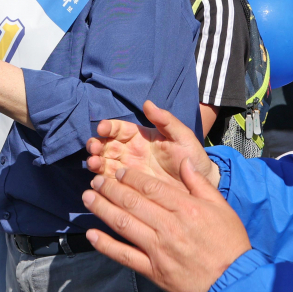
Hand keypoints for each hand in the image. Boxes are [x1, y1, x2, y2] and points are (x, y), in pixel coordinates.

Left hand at [82, 160, 251, 291]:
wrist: (234, 285)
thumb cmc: (230, 245)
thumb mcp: (222, 208)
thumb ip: (200, 183)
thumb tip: (183, 161)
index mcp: (186, 209)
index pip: (150, 187)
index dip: (130, 177)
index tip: (119, 171)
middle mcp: (169, 226)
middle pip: (132, 202)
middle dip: (110, 188)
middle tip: (96, 180)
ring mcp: (158, 250)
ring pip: (124, 224)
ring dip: (102, 209)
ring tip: (88, 198)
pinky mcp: (153, 270)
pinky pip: (124, 255)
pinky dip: (105, 245)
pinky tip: (91, 234)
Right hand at [86, 101, 218, 190]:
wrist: (199, 184)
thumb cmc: (191, 157)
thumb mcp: (182, 136)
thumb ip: (165, 120)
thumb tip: (147, 103)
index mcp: (139, 137)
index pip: (119, 129)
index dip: (108, 127)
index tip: (102, 129)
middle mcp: (129, 152)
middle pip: (106, 145)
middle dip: (96, 145)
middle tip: (93, 149)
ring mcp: (127, 170)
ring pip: (104, 163)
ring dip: (95, 162)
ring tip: (94, 164)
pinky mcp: (128, 188)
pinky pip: (111, 184)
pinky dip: (101, 182)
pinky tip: (97, 182)